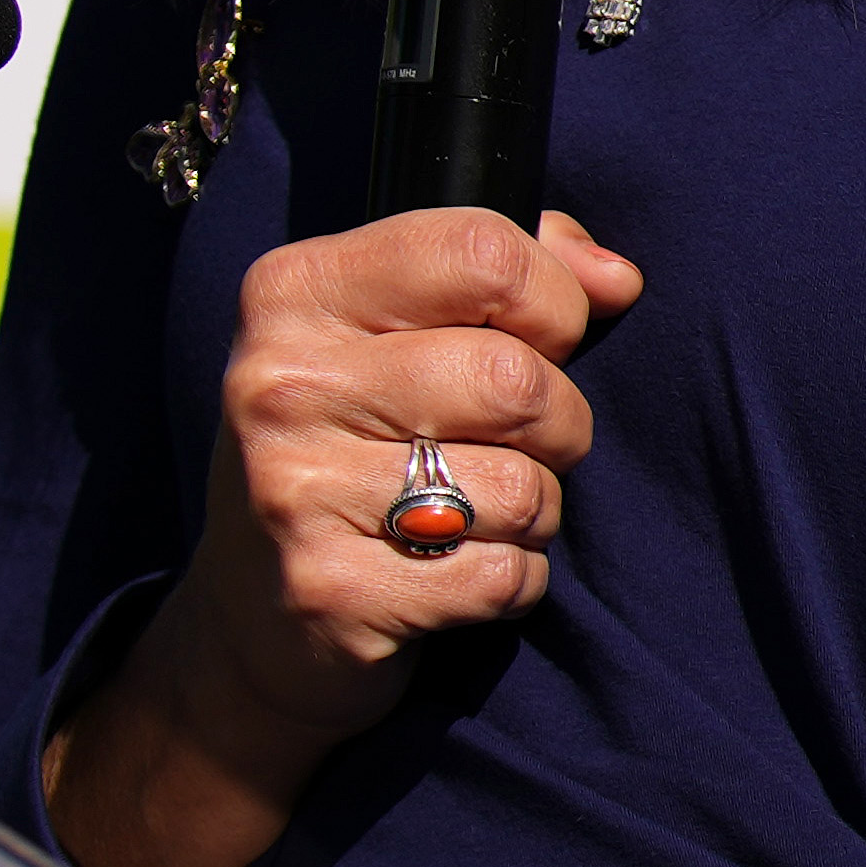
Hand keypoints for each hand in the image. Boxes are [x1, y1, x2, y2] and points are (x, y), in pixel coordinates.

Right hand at [51, 206, 643, 866]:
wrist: (251, 616)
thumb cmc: (357, 449)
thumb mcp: (398, 335)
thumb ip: (510, 276)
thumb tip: (614, 278)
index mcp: (296, 293)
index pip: (481, 249)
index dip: (550, 301)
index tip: (539, 338)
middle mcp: (280, 383)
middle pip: (517, 380)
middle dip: (559, 423)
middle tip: (518, 447)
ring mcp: (293, 491)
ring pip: (523, 488)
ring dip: (534, 512)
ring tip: (474, 515)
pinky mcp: (331, 592)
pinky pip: (503, 576)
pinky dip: (511, 582)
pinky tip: (453, 574)